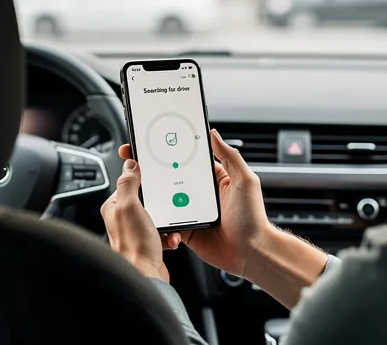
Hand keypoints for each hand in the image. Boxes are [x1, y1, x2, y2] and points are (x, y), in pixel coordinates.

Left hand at [100, 159, 178, 282]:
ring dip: (168, 221)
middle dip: (161, 203)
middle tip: (167, 203)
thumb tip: (129, 165)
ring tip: (169, 226)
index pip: (128, 183)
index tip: (154, 176)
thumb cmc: (134, 246)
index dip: (142, 180)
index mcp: (114, 208)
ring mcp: (136, 232)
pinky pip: (164, 232)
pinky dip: (171, 235)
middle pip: (146, 199)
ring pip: (158, 216)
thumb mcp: (130, 207)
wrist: (146, 276)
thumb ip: (128, 183)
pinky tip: (171, 239)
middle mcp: (123, 219)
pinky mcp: (148, 243)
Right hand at [119, 129, 273, 278]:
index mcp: (213, 179)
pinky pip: (167, 223)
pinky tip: (152, 215)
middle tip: (133, 162)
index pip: (188, 160)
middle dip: (152, 170)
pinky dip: (159, 220)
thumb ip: (230, 157)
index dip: (171, 151)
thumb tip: (213, 134)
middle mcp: (200, 194)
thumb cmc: (253, 218)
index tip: (152, 142)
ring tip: (137, 187)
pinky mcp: (186, 230)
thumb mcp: (244, 181)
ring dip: (152, 195)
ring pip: (165, 200)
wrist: (251, 253)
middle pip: (171, 178)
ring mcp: (191, 213)